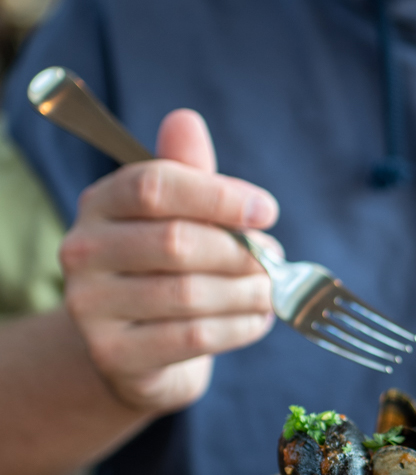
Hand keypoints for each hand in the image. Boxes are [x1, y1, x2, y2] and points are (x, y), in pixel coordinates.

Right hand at [60, 109, 279, 413]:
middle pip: (177, 242)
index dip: (219, 196)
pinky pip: (193, 337)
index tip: (267, 210)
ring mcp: (92, 307)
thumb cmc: (164, 269)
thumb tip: (186, 120)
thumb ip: (186, 174)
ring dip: (246, 292)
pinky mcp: (115, 354)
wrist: (134, 349)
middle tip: (273, 259)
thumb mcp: (175, 216)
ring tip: (270, 291)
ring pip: (189, 294)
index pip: (154, 186)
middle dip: (240, 252)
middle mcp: (83, 251)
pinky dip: (238, 327)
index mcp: (100, 204)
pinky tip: (258, 320)